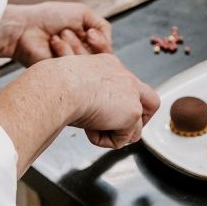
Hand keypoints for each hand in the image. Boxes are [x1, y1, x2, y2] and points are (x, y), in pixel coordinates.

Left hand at [0, 2, 111, 65]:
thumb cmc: (49, 16)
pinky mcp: (59, 76)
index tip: (91, 33)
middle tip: (79, 35)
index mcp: (86, 42)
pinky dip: (65, 54)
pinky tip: (53, 42)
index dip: (102, 44)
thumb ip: (103, 26)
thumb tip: (108, 43)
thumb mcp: (82, 13)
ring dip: (76, 47)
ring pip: (88, 67)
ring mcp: (70, 67)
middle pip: (101, 62)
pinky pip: (73, 72)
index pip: (105, 52)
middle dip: (92, 48)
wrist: (24, 26)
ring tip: (61, 34)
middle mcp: (80, 56)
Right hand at [44, 54, 159, 149]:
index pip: (126, 84)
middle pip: (149, 100)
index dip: (122, 102)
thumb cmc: (56, 85)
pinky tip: (90, 129)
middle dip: (141, 119)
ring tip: (93, 128)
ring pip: (136, 126)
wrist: (61, 86)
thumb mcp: (73, 86)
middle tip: (122, 128)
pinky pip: (122, 138)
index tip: (109, 112)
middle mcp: (125, 76)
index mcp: (109, 66)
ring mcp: (132, 94)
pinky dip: (104, 140)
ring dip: (116, 133)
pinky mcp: (132, 113)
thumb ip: (87, 94)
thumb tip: (86, 111)